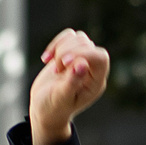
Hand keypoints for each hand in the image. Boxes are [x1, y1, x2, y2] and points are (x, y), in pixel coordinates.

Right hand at [28, 29, 109, 144]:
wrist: (44, 108)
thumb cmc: (53, 108)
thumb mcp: (60, 98)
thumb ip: (72, 82)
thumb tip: (82, 64)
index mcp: (96, 83)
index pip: (100, 58)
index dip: (83, 54)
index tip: (64, 62)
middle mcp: (93, 69)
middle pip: (87, 45)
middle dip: (66, 52)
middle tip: (56, 71)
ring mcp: (83, 59)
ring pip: (79, 38)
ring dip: (61, 48)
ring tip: (53, 68)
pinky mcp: (71, 52)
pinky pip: (69, 36)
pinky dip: (55, 44)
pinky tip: (46, 59)